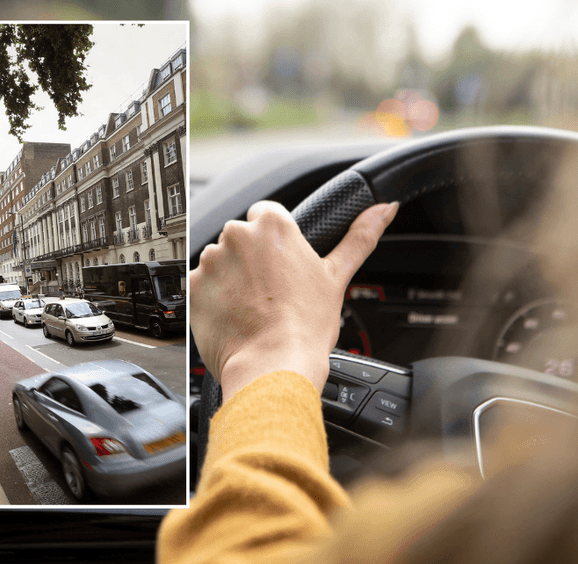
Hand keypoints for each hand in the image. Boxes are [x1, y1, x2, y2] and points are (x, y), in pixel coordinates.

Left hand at [191, 200, 398, 400]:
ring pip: (220, 262)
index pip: (266, 214)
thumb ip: (360, 237)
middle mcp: (237, 236)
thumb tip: (385, 209)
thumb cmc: (305, 327)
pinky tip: (233, 317)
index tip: (280, 265)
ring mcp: (211, 261)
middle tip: (269, 292)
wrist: (272, 367)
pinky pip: (201, 286)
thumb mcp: (337, 277)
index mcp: (273, 226)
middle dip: (251, 260)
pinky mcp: (192, 287)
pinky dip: (212, 299)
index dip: (275, 242)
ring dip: (230, 279)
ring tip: (251, 308)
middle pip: (241, 238)